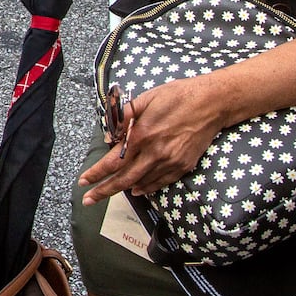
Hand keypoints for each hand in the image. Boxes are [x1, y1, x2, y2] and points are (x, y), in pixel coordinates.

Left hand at [79, 76, 224, 203]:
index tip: (83, 181)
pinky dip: (147, 188)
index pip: (112, 161)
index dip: (96, 173)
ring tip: (108, 193)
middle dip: (104, 191)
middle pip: (124, 179)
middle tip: (88, 200)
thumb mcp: (145, 99)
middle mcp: (154, 152)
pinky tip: (138, 189)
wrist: (212, 102)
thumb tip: (110, 136)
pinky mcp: (183, 166)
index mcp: (142, 134)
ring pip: (142, 183)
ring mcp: (170, 162)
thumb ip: (125, 118)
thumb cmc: (177, 95)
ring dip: (124, 190)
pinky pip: (161, 183)